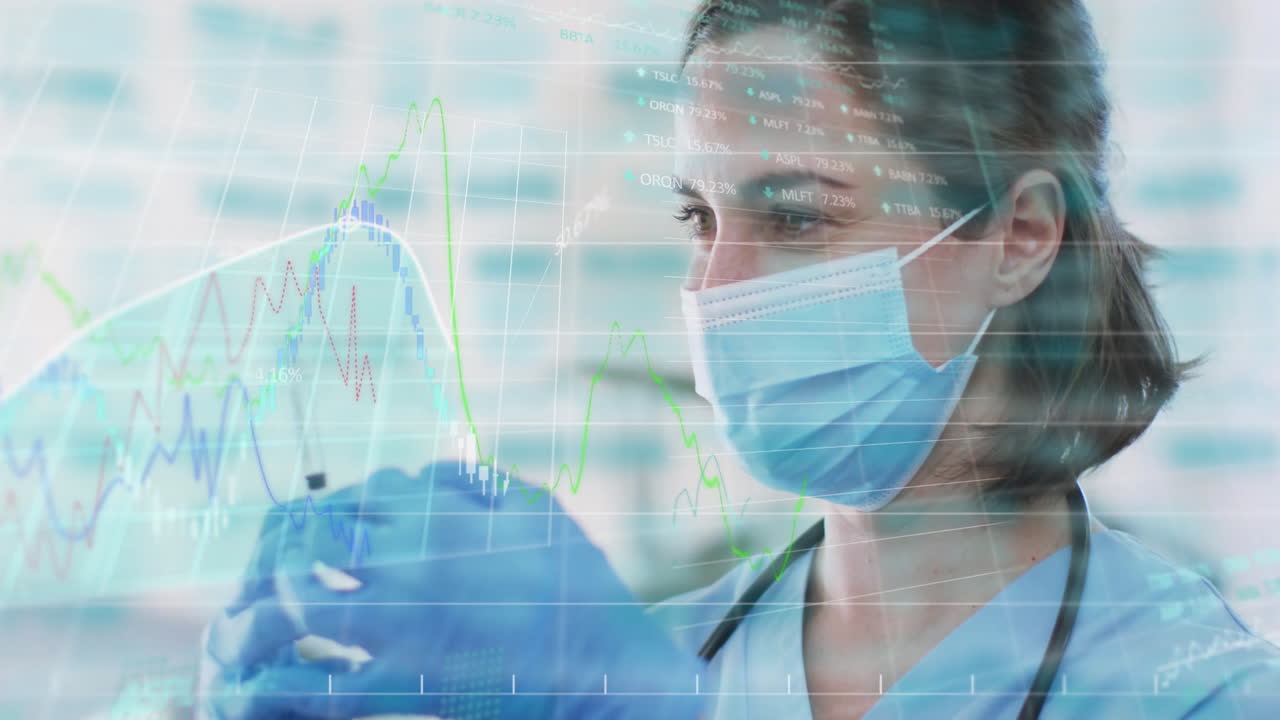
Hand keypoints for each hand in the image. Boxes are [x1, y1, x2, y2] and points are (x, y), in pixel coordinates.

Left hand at [197, 463, 706, 718]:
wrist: (609, 671)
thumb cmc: (581, 589)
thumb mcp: (539, 512)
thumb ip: (476, 482)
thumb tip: (421, 468)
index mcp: (441, 514)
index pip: (353, 494)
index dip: (320, 513)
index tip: (307, 534)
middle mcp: (410, 561)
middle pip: (306, 541)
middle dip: (271, 558)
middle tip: (255, 581)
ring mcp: (401, 625)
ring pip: (292, 610)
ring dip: (250, 621)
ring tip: (231, 636)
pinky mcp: (402, 686)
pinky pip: (314, 688)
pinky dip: (271, 690)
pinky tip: (250, 692)